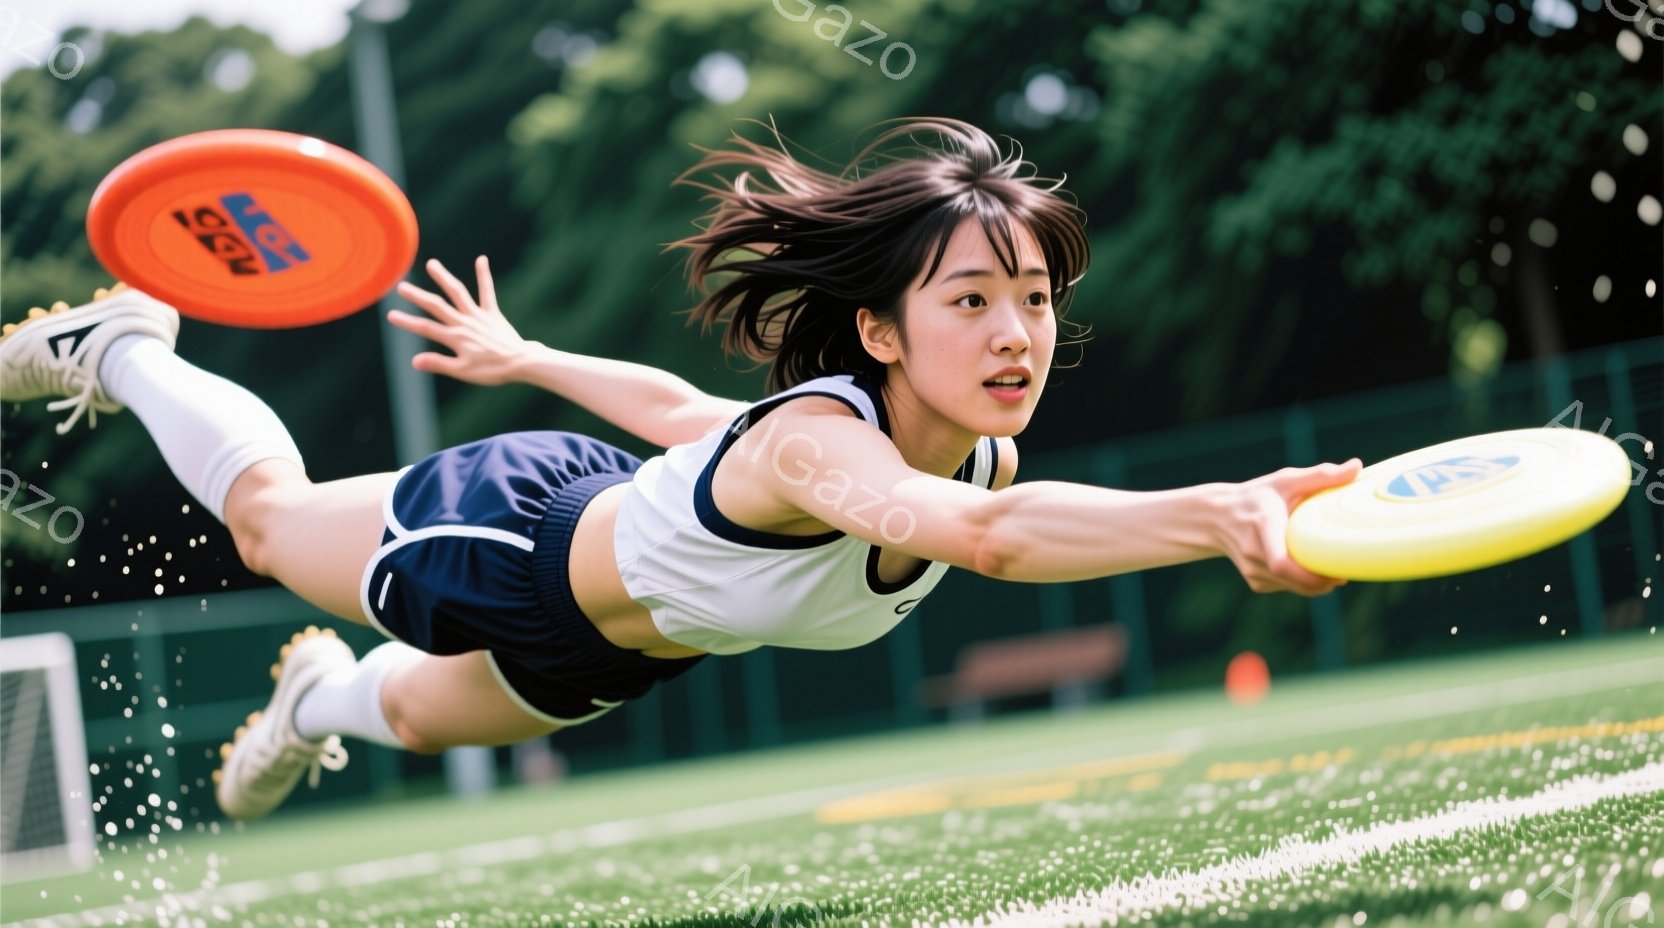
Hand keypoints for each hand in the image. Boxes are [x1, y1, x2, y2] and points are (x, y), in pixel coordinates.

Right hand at [388, 256, 528, 386]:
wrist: (521, 362)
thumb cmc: (492, 370)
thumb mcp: (463, 371)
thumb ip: (439, 364)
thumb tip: (413, 361)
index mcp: (456, 337)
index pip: (426, 328)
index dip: (407, 322)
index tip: (391, 315)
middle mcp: (464, 323)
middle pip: (437, 306)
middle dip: (418, 296)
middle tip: (401, 286)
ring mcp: (478, 316)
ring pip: (458, 293)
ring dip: (444, 278)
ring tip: (431, 264)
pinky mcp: (492, 313)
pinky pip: (487, 292)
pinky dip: (484, 275)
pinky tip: (481, 259)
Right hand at [1214, 459, 1362, 595]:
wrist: (1216, 516)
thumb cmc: (1257, 496)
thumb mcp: (1285, 480)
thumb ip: (1321, 475)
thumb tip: (1357, 466)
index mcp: (1262, 525)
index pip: (1280, 562)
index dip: (1309, 575)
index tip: (1336, 572)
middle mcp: (1252, 551)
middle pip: (1291, 579)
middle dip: (1321, 583)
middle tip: (1344, 573)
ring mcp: (1251, 569)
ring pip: (1291, 587)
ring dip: (1314, 586)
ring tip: (1333, 571)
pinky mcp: (1254, 580)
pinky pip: (1284, 587)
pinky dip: (1300, 584)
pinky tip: (1308, 570)